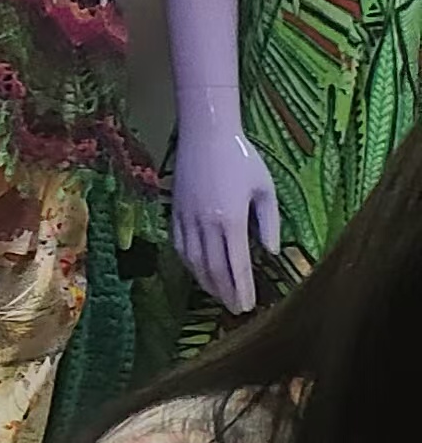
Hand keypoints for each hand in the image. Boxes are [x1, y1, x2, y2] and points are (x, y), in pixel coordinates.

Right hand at [172, 123, 281, 318]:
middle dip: (224, 292)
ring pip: (193, 260)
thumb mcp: (266, 188)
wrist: (205, 134)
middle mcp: (204, 223)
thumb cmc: (242, 158)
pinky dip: (189, 263)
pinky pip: (179, 245)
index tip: (248, 306)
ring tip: (218, 295)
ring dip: (205, 282)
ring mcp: (185, 218)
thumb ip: (268, 222)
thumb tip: (268, 252)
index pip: (235, 264)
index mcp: (230, 219)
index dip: (241, 288)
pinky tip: (198, 270)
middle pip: (212, 268)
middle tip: (235, 309)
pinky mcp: (174, 211)